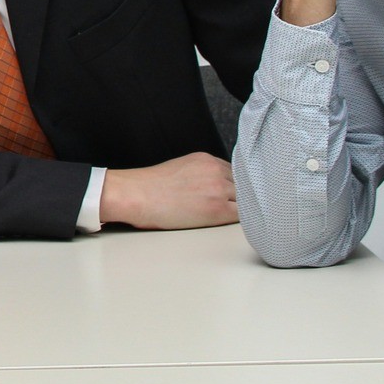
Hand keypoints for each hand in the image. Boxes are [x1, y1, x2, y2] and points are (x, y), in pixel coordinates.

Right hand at [100, 152, 238, 229]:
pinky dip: (242, 220)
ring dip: (242, 209)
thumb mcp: (180, 169)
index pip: (235, 172)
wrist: (137, 196)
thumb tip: (213, 188)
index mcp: (206, 159)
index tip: (234, 196)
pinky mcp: (217, 209)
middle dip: (240, 197)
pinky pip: (242, 215)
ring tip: (233, 219)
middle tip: (235, 209)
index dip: (235, 186)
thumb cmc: (150, 188)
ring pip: (246, 199)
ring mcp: (218, 188)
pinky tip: (233, 224)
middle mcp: (215, 170)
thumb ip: (202, 173)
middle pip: (244, 184)